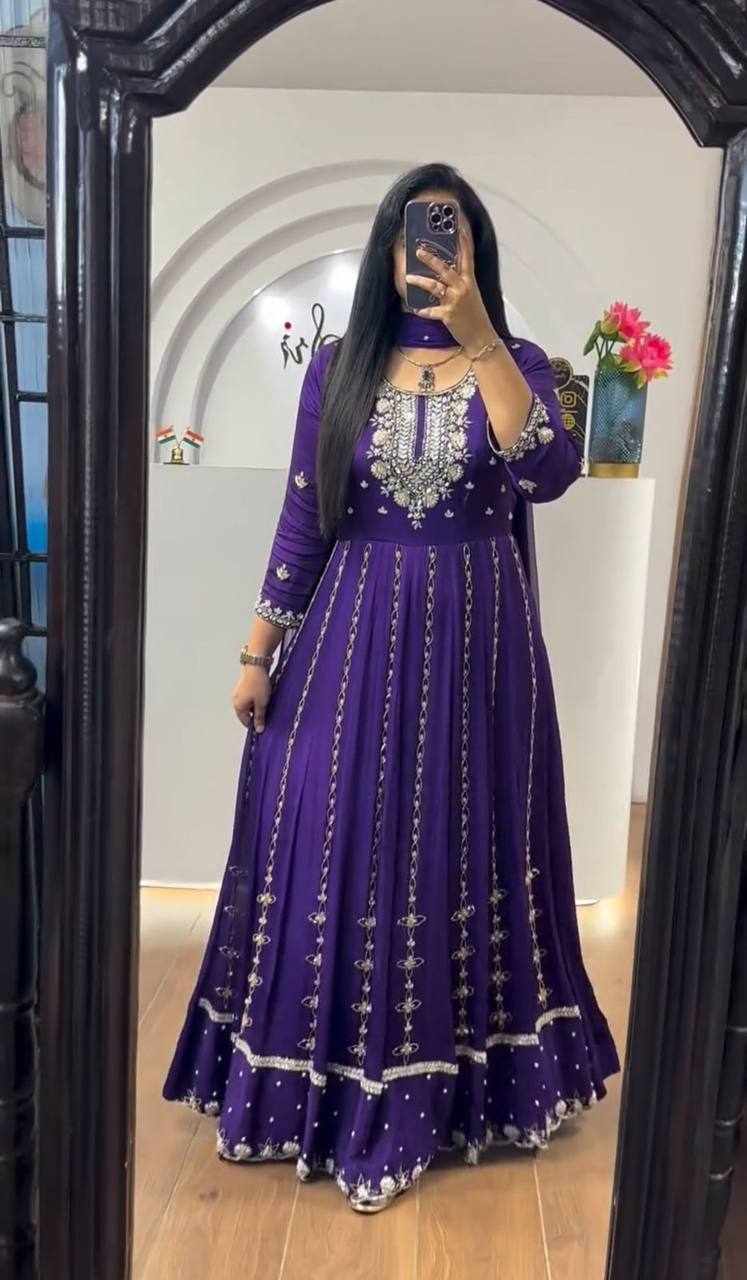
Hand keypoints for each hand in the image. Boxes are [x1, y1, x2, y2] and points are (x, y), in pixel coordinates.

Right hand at [232, 665, 271, 731]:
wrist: (256, 665)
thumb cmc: (258, 685)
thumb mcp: (261, 704)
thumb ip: (259, 717)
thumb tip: (259, 730)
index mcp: (238, 707)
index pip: (246, 722)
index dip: (255, 724)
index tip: (265, 724)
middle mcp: (236, 700)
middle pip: (247, 713)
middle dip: (257, 713)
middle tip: (267, 710)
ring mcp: (239, 692)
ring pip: (249, 704)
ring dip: (257, 705)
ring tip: (267, 700)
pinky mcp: (243, 686)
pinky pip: (250, 696)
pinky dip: (256, 698)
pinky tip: (264, 694)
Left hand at [405, 219, 495, 355]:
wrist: (481, 336)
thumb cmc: (475, 315)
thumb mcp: (472, 294)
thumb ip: (461, 282)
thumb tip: (447, 272)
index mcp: (469, 281)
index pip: (466, 257)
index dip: (463, 242)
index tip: (458, 228)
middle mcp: (463, 288)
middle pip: (445, 269)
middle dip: (431, 259)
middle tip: (418, 250)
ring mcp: (455, 301)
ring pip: (435, 287)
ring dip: (420, 281)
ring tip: (408, 277)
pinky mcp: (449, 315)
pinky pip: (432, 311)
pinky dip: (423, 311)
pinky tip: (416, 309)